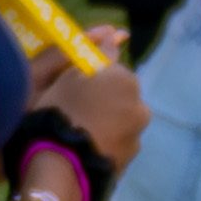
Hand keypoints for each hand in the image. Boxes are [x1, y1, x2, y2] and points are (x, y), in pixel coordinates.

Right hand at [54, 55, 146, 171]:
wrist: (62, 166)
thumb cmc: (59, 111)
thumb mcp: (69, 74)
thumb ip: (96, 53)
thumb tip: (117, 34)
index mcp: (127, 80)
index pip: (111, 69)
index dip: (90, 76)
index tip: (73, 87)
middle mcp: (140, 107)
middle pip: (119, 97)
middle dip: (102, 100)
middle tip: (73, 111)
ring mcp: (137, 137)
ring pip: (120, 122)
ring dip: (105, 123)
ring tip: (77, 134)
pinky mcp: (129, 162)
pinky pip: (115, 145)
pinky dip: (104, 143)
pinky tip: (84, 149)